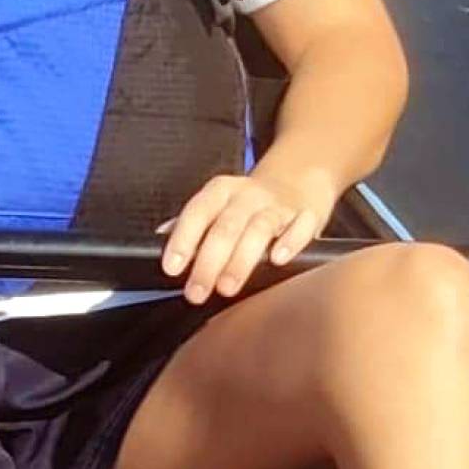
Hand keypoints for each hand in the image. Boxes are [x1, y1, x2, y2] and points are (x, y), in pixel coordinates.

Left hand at [160, 162, 336, 305]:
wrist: (301, 177)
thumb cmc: (251, 201)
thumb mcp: (220, 201)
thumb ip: (193, 220)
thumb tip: (160, 236)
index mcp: (223, 191)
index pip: (198, 212)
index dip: (183, 239)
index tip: (172, 267)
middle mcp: (249, 196)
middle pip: (226, 226)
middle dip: (209, 261)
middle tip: (197, 291)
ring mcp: (279, 205)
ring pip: (259, 228)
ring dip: (242, 259)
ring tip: (228, 287)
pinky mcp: (308, 214)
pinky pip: (301, 226)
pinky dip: (290, 241)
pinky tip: (278, 259)